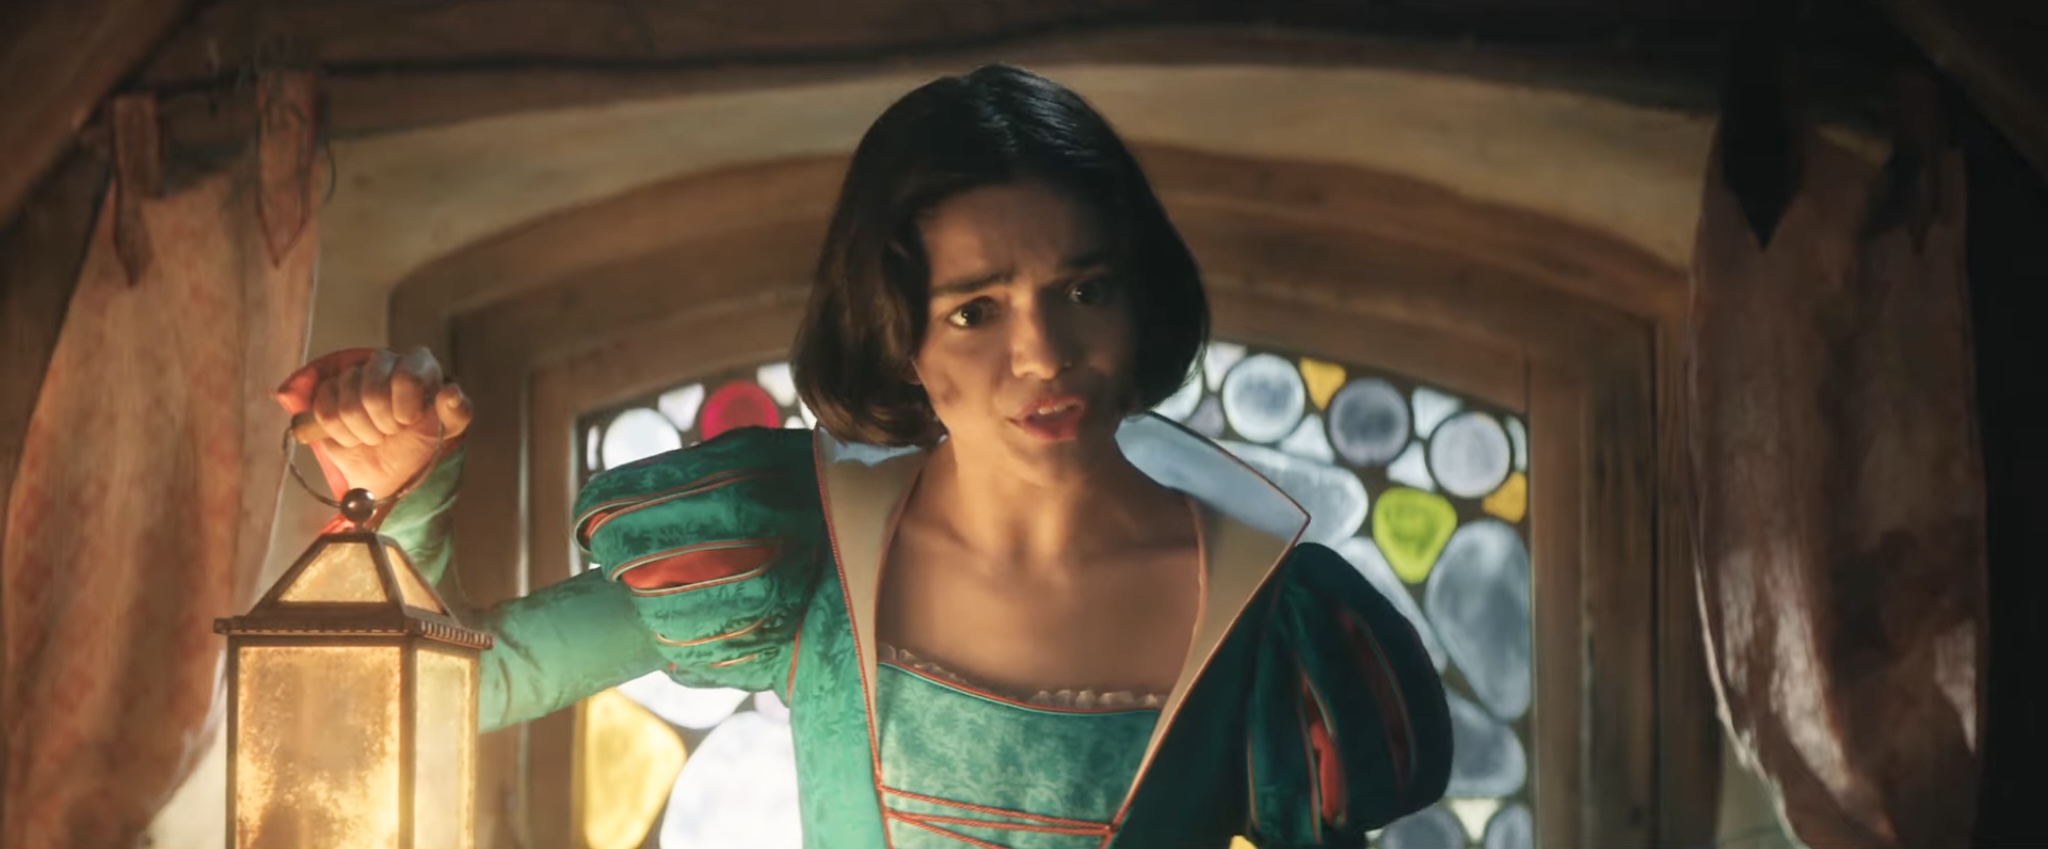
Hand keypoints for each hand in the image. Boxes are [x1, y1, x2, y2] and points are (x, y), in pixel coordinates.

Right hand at [275, 347, 472, 500]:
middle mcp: (384, 361)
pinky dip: (341, 434)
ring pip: (346, 405)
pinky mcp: (328, 392)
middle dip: (383, 424)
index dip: (405, 409)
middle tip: (392, 432)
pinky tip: (355, 436)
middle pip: (372, 393)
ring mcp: (354, 375)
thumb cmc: (423, 441)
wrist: (391, 466)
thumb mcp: (448, 429)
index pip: (406, 378)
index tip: (410, 422)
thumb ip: (457, 410)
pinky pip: (324, 411)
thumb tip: (450, 393)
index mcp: (418, 363)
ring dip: (363, 433)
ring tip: (376, 436)